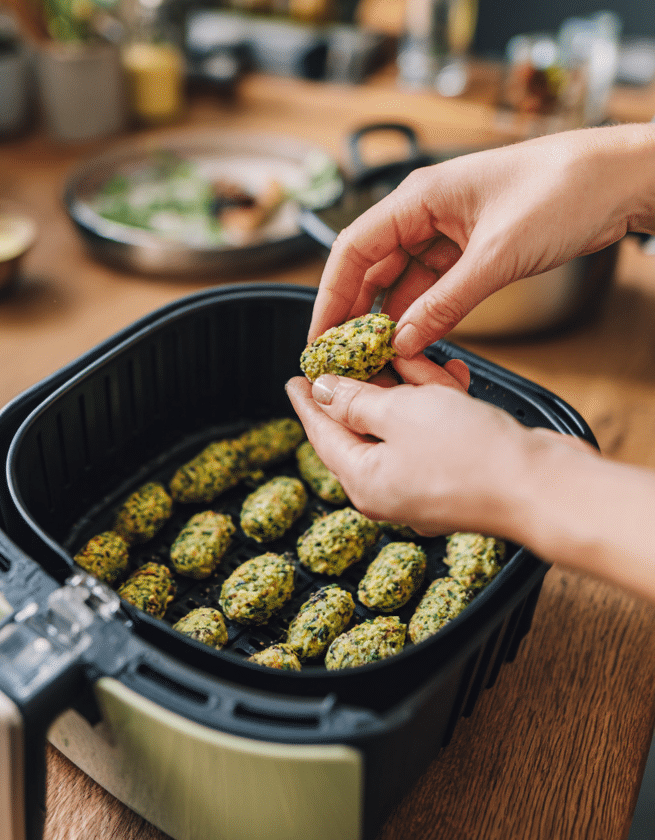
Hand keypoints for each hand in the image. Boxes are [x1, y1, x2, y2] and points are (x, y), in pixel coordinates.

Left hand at [286, 369, 589, 534]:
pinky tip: (447, 372)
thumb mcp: (399, 413)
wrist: (545, 488)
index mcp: (363, 481)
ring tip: (414, 352)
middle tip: (359, 350)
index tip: (294, 378)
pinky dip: (438, 402)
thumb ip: (355, 401)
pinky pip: (434, 432)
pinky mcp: (458, 474)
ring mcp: (425, 484)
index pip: (321, 434)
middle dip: (369, 383)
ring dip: (410, 385)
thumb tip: (322, 392)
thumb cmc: (469, 454)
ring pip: (404, 423)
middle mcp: (389, 488)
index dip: (307, 402)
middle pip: (363, 426)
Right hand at [309, 123, 654, 355]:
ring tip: (376, 357)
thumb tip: (404, 341)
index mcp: (418, 197)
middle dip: (354, 313)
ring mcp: (448, 231)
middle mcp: (425, 212)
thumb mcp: (498, 255)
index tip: (319, 336)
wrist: (625, 177)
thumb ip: (446, 304)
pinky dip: (423, 314)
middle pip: (371, 268)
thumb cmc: (566, 189)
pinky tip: (415, 341)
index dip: (330, 295)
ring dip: (390, 319)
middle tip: (343, 356)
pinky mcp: (471, 249)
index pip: (353, 249)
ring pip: (402, 281)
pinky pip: (433, 287)